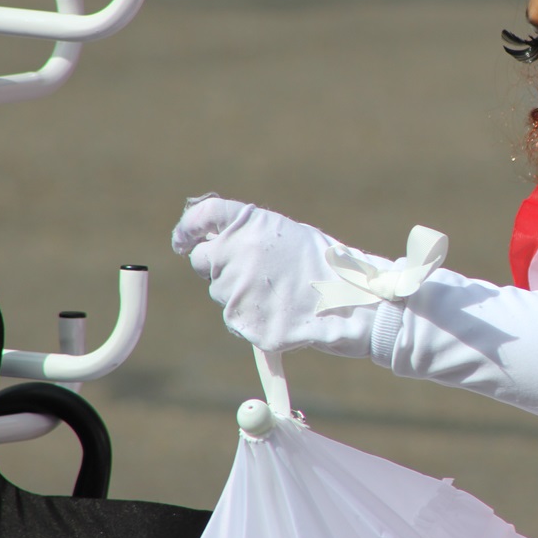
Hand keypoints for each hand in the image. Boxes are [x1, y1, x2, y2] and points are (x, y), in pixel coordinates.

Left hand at [171, 194, 374, 354]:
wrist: (354, 303)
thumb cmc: (327, 265)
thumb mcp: (289, 236)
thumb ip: (250, 235)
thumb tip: (217, 242)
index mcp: (250, 224)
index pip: (202, 216)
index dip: (188, 228)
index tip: (183, 241)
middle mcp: (236, 253)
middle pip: (203, 261)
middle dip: (217, 267)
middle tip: (252, 275)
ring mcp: (237, 289)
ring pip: (221, 293)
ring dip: (241, 295)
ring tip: (281, 295)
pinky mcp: (242, 321)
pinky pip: (236, 319)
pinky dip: (254, 318)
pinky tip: (282, 313)